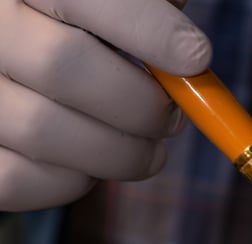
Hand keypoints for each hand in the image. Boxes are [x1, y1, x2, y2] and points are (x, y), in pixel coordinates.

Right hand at [0, 0, 210, 211]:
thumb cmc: (75, 31)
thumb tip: (191, 51)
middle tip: (174, 118)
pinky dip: (76, 181)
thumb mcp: (109, 5)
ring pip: (45, 130)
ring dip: (121, 152)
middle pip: (62, 65)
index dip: (145, 28)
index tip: (196, 57)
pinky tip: (97, 164)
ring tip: (150, 149)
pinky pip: (22, 179)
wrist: (16, 66)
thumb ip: (148, 7)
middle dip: (141, 104)